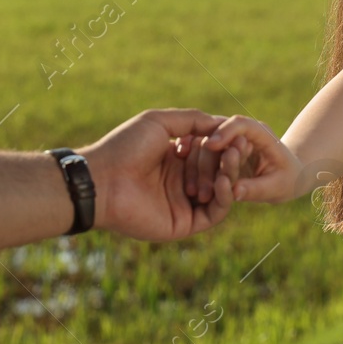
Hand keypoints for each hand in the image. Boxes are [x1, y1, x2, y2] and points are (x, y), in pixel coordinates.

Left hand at [79, 109, 235, 241]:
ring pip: (220, 191)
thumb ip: (193, 120)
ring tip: (231, 158)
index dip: (224, 143)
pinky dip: (224, 197)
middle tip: (239, 146)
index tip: (238, 133)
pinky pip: (215, 212)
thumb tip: (223, 121)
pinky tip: (223, 181)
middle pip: (218, 170)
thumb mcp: (160, 122)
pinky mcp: (185, 223)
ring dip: (229, 174)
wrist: (103, 179)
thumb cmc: (125, 147)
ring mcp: (184, 203)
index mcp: (175, 158)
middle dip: (229, 157)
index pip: (211, 151)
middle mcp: (181, 181)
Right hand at [197, 114, 310, 203]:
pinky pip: (202, 156)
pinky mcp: (220, 151)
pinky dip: (194, 168)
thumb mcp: (278, 187)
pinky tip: (187, 184)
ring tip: (193, 191)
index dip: (226, 132)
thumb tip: (234, 193)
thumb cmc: (288, 180)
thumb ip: (256, 188)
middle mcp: (242, 133)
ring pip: (205, 145)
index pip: (242, 124)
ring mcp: (229, 141)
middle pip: (218, 135)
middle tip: (198, 183)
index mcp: (262, 134)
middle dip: (206, 158)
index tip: (210, 145)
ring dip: (197, 167)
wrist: (287, 176)